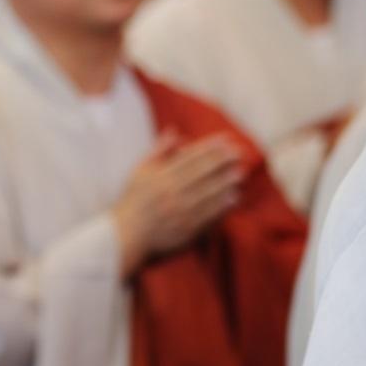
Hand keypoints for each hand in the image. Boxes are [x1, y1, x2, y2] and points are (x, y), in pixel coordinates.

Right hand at [113, 131, 245, 271]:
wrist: (126, 234)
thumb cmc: (133, 200)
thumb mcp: (139, 171)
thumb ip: (158, 151)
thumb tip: (175, 132)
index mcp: (159, 176)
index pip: (189, 158)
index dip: (209, 148)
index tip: (225, 140)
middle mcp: (169, 192)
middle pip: (200, 173)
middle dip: (221, 162)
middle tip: (239, 153)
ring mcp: (178, 211)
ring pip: (207, 193)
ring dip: (225, 182)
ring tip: (240, 173)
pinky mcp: (185, 229)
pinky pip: (207, 215)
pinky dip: (221, 206)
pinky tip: (233, 197)